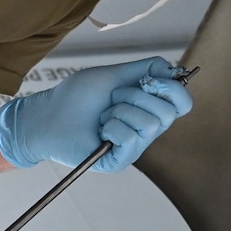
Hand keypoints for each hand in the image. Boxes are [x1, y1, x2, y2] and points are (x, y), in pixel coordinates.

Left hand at [0, 57, 191, 172]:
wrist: (48, 115)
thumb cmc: (78, 96)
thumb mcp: (116, 74)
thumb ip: (148, 69)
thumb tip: (176, 70)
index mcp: (149, 108)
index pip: (183, 103)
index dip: (172, 89)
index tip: (147, 81)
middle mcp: (146, 129)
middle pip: (169, 112)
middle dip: (137, 96)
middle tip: (114, 98)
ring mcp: (134, 147)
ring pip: (150, 125)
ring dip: (120, 111)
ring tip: (103, 115)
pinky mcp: (120, 161)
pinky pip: (131, 139)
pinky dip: (112, 127)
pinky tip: (100, 131)